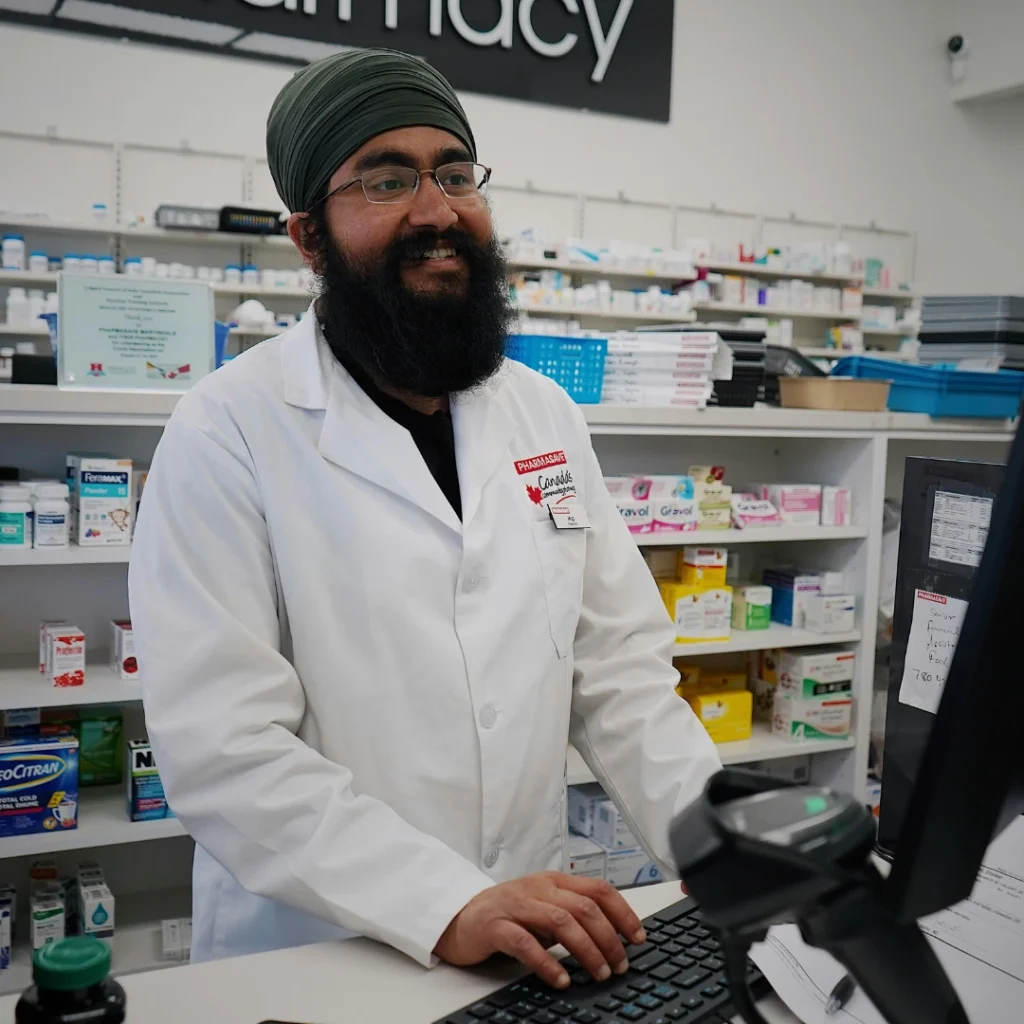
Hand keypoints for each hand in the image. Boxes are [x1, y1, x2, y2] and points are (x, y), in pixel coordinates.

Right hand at [434, 871, 646, 988]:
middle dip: (609, 937)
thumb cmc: (506, 914)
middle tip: (620, 964)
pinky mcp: (496, 925)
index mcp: (554, 881)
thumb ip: (571, 915)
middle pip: (584, 906)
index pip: (598, 889)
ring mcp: (516, 904)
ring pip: (561, 921)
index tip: (639, 938)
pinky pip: (526, 942)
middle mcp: (538, 888)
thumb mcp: (543, 907)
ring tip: (599, 973)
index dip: (623, 912)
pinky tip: (560, 979)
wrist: (459, 916)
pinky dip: (547, 962)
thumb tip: (611, 936)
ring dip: (586, 949)